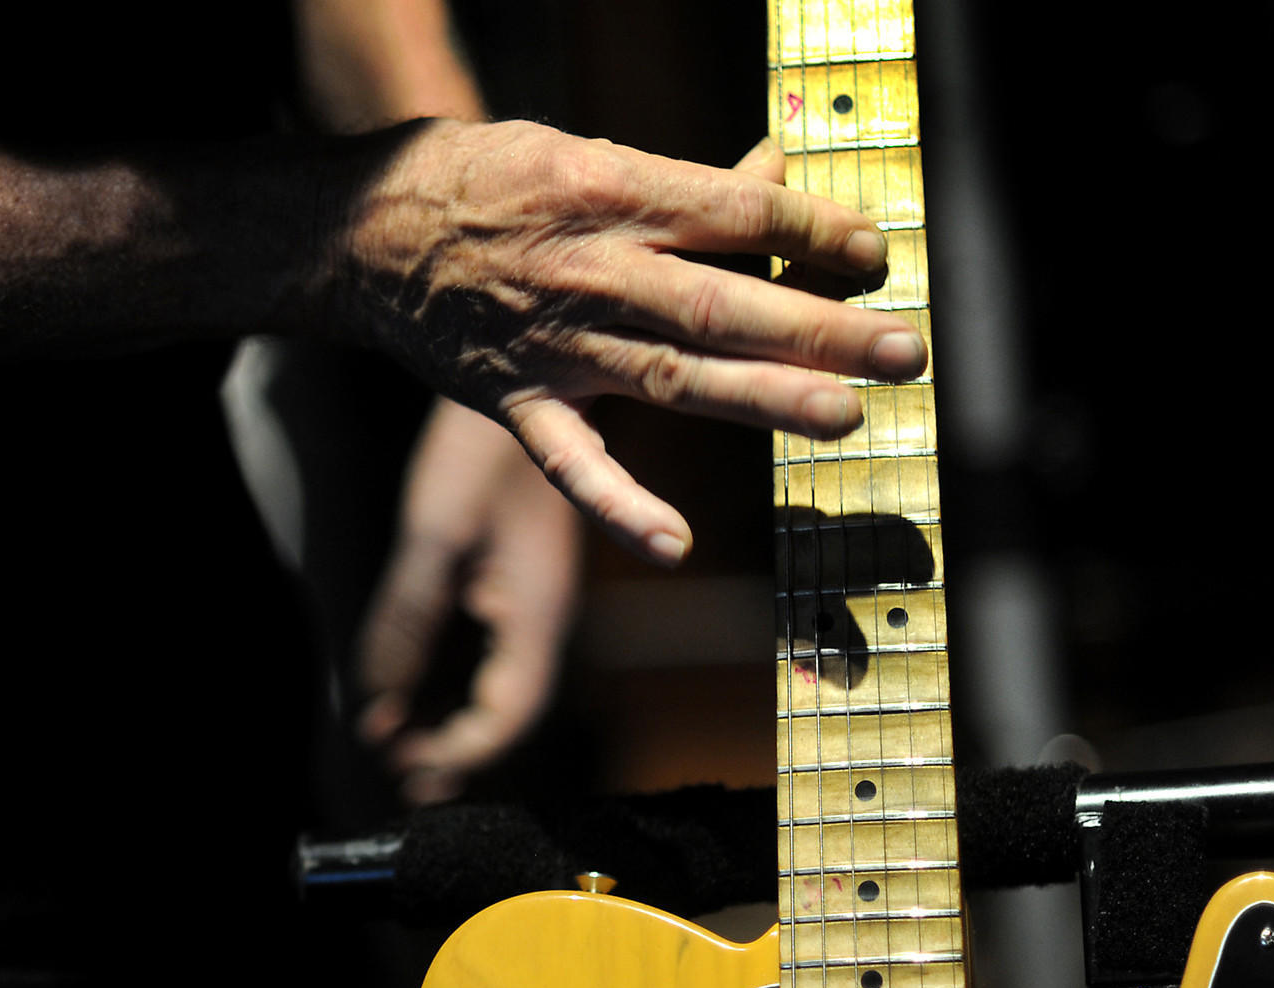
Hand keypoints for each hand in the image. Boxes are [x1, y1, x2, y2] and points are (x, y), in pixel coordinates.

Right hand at [336, 121, 923, 564]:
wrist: (373, 231)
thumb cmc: (492, 182)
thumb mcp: (589, 156)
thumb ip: (688, 183)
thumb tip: (779, 174)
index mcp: (614, 194)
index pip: (736, 215)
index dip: (813, 234)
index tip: (876, 253)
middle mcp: (592, 272)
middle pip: (723, 304)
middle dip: (818, 328)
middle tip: (900, 351)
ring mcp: (556, 345)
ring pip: (672, 377)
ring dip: (762, 400)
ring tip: (844, 416)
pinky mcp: (518, 402)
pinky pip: (570, 462)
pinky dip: (618, 503)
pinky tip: (673, 545)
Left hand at [358, 397, 581, 804]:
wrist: (524, 368)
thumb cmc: (483, 449)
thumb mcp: (434, 535)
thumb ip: (405, 624)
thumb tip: (374, 705)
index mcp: (537, 611)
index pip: (508, 713)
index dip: (461, 752)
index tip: (409, 770)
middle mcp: (540, 612)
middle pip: (505, 706)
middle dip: (455, 747)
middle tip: (402, 776)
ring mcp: (528, 592)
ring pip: (495, 679)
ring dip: (450, 716)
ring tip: (399, 744)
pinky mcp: (512, 570)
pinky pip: (485, 643)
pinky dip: (450, 675)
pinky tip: (413, 684)